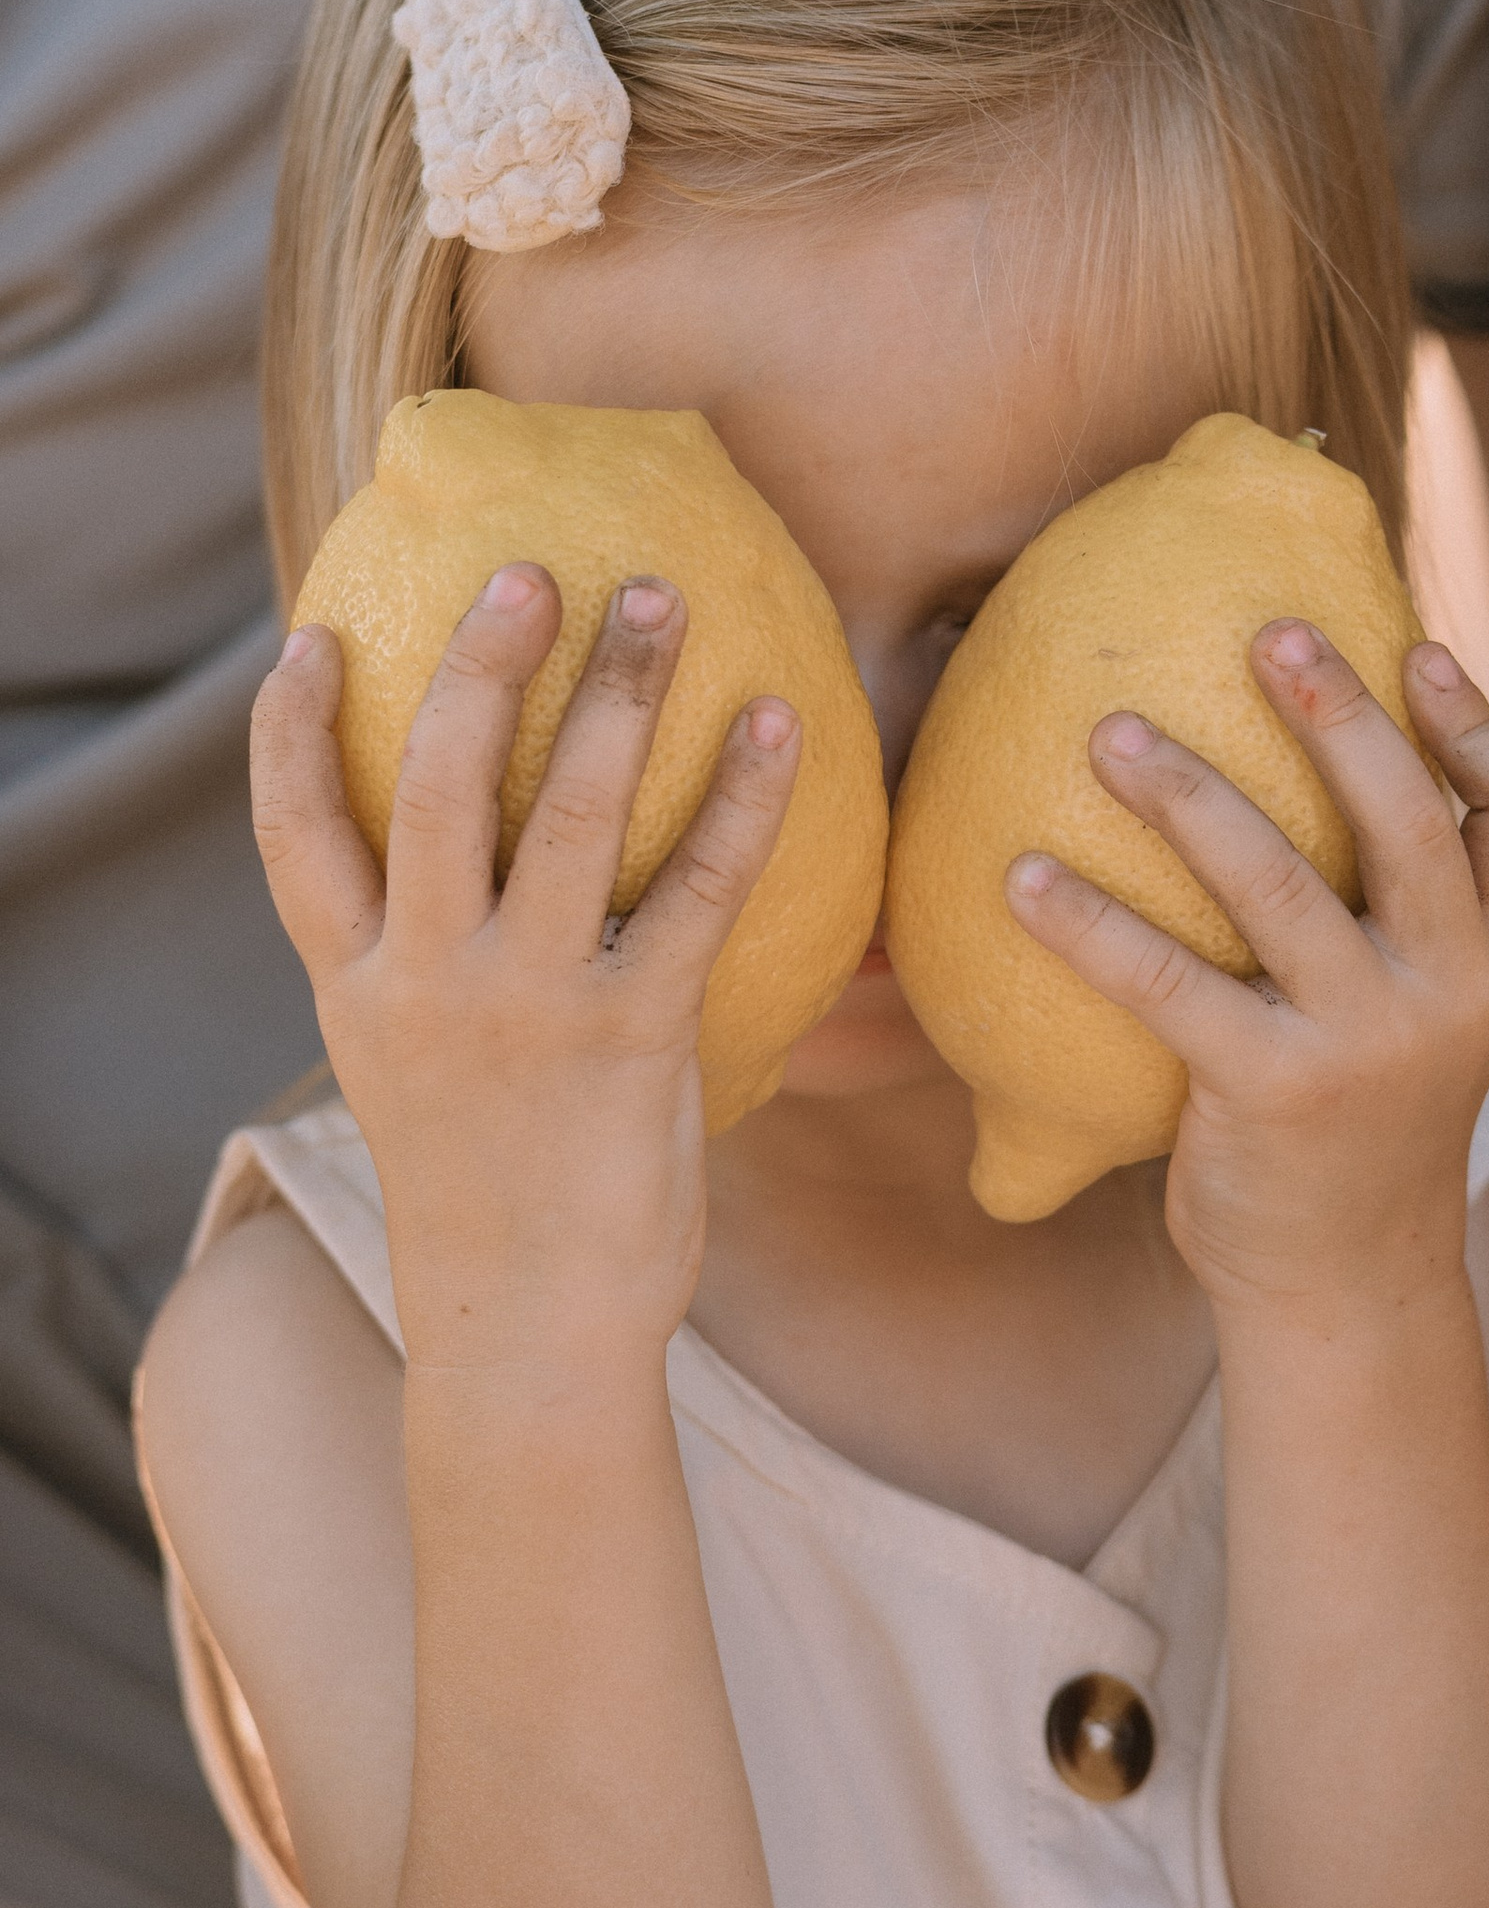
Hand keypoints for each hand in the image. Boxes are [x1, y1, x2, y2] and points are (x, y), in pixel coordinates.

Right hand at [251, 568, 799, 1371]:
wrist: (528, 1336)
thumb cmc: (493, 1204)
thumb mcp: (418, 1081)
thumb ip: (436, 979)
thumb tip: (495, 885)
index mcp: (359, 990)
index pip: (293, 838)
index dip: (288, 733)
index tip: (311, 639)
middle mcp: (428, 980)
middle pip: (430, 783)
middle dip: (480, 664)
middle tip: (531, 571)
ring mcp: (528, 1004)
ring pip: (563, 810)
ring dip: (615, 691)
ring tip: (659, 597)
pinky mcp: (633, 1037)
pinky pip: (699, 887)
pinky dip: (741, 796)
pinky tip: (780, 723)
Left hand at [1005, 633, 1488, 1314]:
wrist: (1347, 1293)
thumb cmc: (1356, 1132)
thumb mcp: (1416, 1025)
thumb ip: (1387, 927)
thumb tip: (1279, 787)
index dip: (1480, 722)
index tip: (1411, 646)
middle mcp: (1450, 990)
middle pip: (1411, 818)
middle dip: (1339, 712)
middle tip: (1263, 632)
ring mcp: (1368, 1044)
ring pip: (1280, 884)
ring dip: (1186, 793)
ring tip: (1108, 731)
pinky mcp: (1275, 1095)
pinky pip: (1169, 985)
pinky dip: (1090, 923)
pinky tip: (1020, 879)